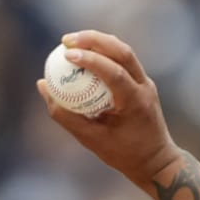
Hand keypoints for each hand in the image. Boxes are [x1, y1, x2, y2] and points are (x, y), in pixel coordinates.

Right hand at [37, 30, 180, 187]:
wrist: (156, 161)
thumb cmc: (123, 154)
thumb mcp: (90, 138)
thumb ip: (64, 114)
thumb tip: (43, 86)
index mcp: (135, 102)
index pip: (114, 72)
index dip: (90, 59)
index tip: (66, 53)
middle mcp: (145, 88)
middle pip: (122, 51)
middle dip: (94, 39)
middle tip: (66, 40)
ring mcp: (146, 83)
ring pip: (124, 51)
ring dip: (99, 41)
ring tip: (72, 40)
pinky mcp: (143, 83)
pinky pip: (123, 60)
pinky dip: (104, 52)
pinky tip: (85, 52)